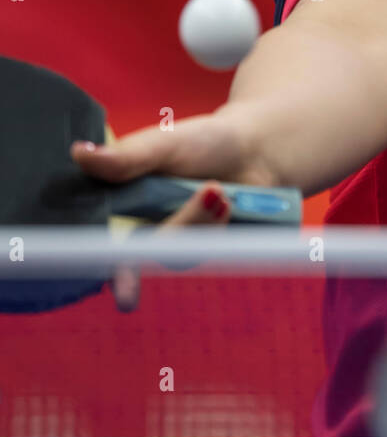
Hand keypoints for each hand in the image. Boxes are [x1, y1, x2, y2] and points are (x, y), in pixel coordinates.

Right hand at [70, 109, 270, 311]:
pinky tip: (229, 202)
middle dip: (186, 222)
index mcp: (123, 204)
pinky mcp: (206, 249)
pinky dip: (221, 227)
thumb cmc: (204, 142)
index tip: (126, 294)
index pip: (106, 244)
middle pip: (154, 251)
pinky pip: (210, 254)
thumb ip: (128, 157)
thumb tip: (80, 154)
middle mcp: (146, 229)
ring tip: (221, 189)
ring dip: (207, 222)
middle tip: (214, 189)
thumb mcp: (166, 143)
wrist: (255, 149)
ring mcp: (179, 243)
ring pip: (184, 255)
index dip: (114, 269)